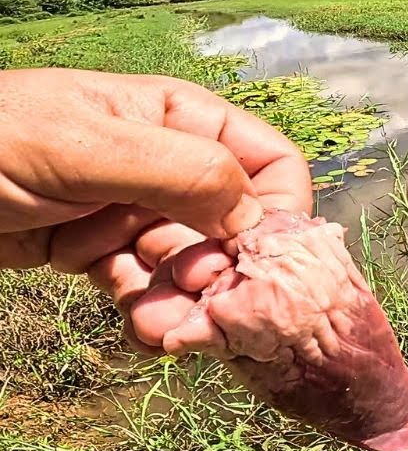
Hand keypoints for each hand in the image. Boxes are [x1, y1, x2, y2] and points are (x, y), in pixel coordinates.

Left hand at [0, 68, 310, 350]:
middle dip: (219, 274)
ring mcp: (134, 211)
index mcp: (180, 119)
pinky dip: (150, 313)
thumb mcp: (87, 146)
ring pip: (192, 268)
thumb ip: (182, 173)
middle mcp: (168, 164)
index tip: (256, 263)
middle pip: (235, 229)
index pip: (270, 165)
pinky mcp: (100, 252)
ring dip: (182, 304)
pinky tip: (140, 330)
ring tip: (157, 331)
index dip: (277, 214)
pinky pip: (149, 289)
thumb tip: (257, 219)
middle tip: (197, 310)